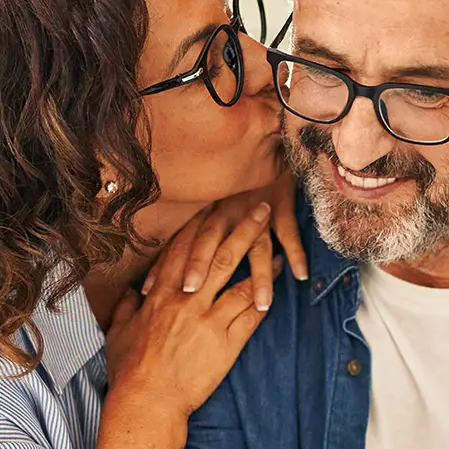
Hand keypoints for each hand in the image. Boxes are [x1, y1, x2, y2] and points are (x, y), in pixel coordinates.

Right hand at [105, 200, 280, 420]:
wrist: (148, 402)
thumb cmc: (129, 370)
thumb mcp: (119, 332)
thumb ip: (125, 307)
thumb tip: (129, 293)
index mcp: (160, 294)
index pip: (185, 249)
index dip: (204, 225)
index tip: (217, 206)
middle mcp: (187, 301)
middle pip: (220, 256)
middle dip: (243, 229)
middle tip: (260, 209)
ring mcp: (208, 321)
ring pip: (241, 282)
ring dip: (263, 263)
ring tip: (279, 248)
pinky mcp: (226, 344)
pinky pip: (251, 316)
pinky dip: (265, 299)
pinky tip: (278, 288)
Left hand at [143, 170, 305, 295]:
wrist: (269, 145)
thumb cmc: (236, 187)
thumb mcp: (208, 204)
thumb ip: (190, 232)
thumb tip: (163, 263)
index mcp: (205, 214)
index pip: (178, 244)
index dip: (162, 267)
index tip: (147, 292)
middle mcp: (225, 211)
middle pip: (210, 241)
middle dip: (200, 266)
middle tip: (192, 293)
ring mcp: (253, 209)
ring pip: (255, 244)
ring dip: (260, 275)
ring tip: (262, 303)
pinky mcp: (281, 203)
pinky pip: (289, 230)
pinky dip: (296, 252)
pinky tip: (301, 275)